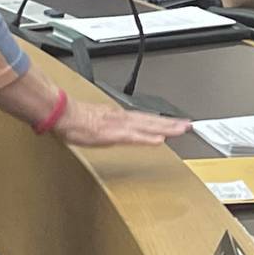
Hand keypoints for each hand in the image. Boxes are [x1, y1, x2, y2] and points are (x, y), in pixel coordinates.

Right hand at [53, 100, 190, 146]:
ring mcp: (120, 126)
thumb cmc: (76, 119)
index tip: (178, 122)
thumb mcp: (98, 121)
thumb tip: (118, 129)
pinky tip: (159, 140)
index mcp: (120, 117)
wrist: (64, 114)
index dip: (164, 120)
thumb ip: (111, 125)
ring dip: (166, 128)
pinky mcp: (113, 134)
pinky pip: (134, 137)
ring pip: (148, 126)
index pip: (147, 118)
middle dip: (172, 123)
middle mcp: (124, 119)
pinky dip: (148, 138)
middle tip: (189, 125)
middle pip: (153, 120)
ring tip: (182, 130)